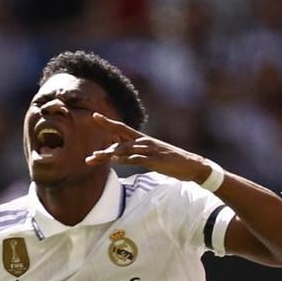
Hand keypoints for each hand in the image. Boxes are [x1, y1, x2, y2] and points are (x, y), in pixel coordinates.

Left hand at [82, 112, 214, 181]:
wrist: (191, 165)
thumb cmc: (171, 161)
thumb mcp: (151, 155)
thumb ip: (135, 154)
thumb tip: (118, 157)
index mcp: (143, 139)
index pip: (122, 128)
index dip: (108, 122)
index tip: (94, 116)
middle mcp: (144, 141)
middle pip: (119, 140)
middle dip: (104, 149)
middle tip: (90, 157)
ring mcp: (149, 150)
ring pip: (125, 150)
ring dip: (109, 155)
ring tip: (96, 158)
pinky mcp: (154, 159)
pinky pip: (136, 159)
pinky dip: (125, 159)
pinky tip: (115, 161)